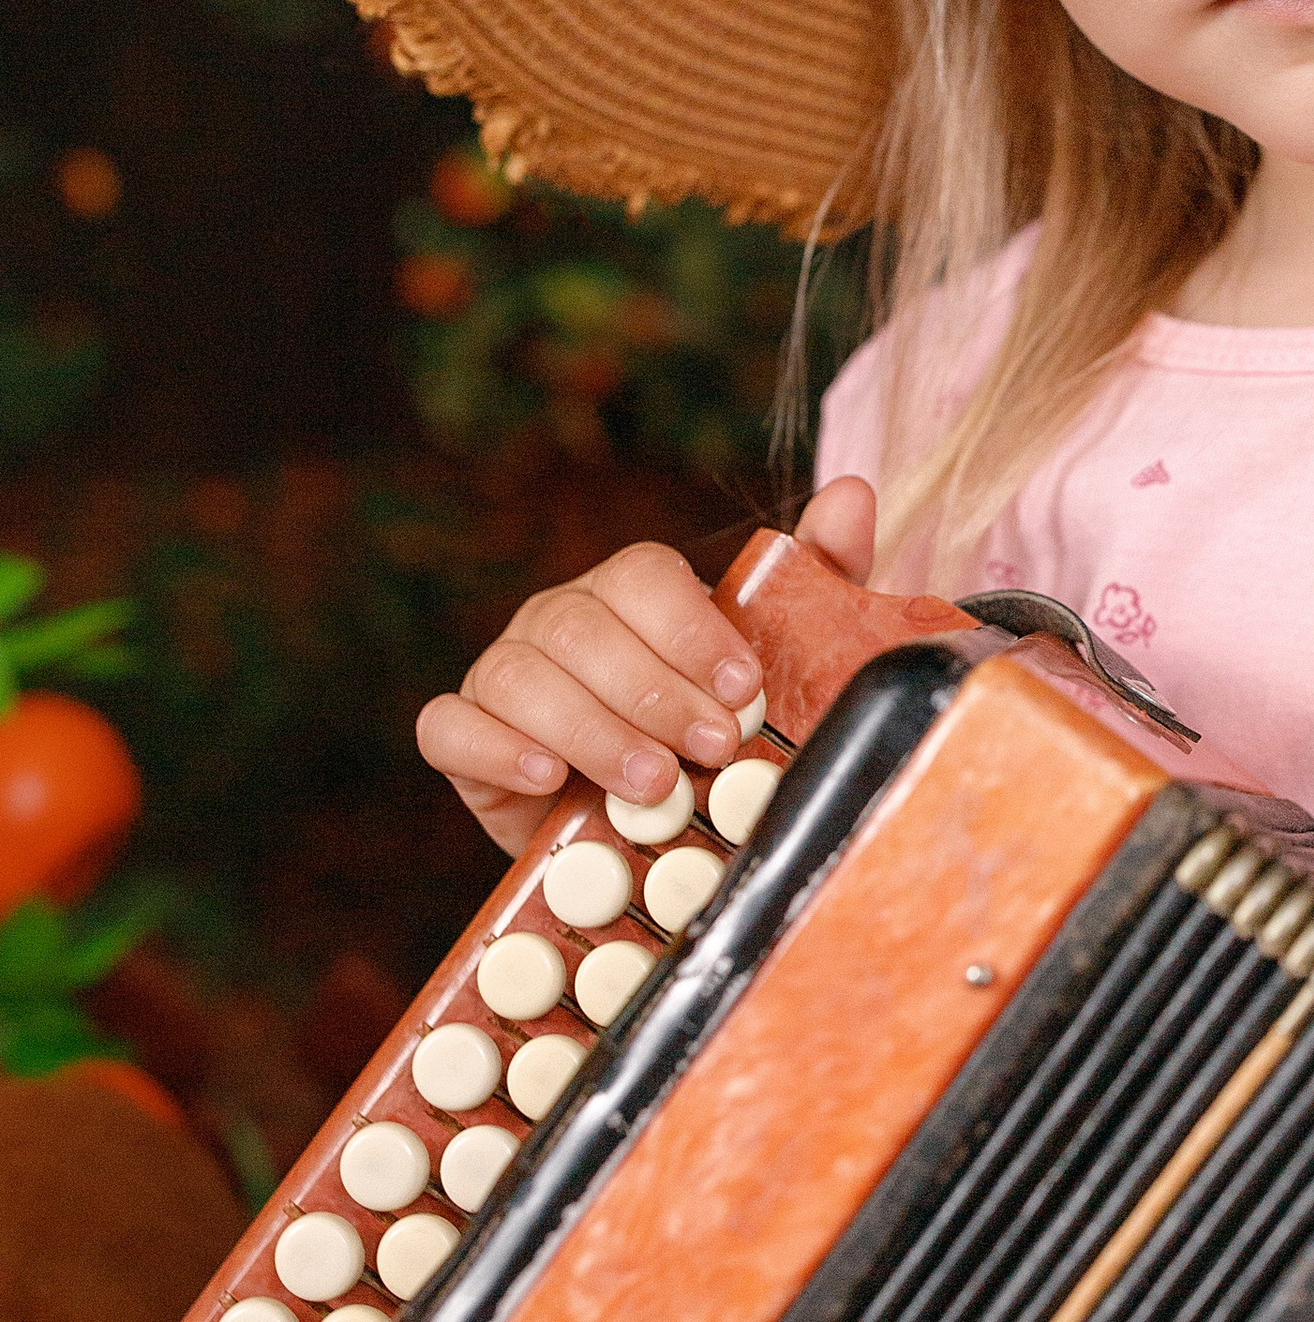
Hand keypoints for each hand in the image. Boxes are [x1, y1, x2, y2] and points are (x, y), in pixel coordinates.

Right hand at [416, 477, 878, 852]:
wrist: (649, 828)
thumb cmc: (715, 731)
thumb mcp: (781, 660)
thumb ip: (818, 576)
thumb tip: (854, 493)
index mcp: (630, 594)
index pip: (642, 576)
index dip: (691, 629)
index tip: (744, 687)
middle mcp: (561, 620)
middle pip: (584, 628)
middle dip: (654, 692)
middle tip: (715, 748)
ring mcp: (504, 674)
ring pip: (521, 677)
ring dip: (592, 731)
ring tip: (653, 784)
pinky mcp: (463, 738)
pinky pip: (451, 726)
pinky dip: (496, 748)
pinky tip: (548, 777)